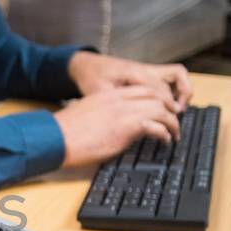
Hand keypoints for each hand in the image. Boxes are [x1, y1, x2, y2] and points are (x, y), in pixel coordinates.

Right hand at [55, 84, 182, 167]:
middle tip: (173, 119)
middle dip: (169, 107)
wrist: (57, 137)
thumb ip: (105, 115)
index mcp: (109, 95)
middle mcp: (119, 99)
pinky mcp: (127, 126)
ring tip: (174, 133)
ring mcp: (124, 111)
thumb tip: (114, 127)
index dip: (157, 98)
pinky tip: (165, 140)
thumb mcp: (88, 115)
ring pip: (161, 109)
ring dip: (172, 122)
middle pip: (155, 96)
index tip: (162, 109)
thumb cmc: (66, 132)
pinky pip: (156, 126)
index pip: (142, 90)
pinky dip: (165, 133)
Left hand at [68, 50, 192, 110]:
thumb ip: (118, 104)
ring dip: (182, 90)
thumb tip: (136, 119)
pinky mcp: (148, 73)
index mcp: (134, 73)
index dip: (168, 107)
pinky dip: (175, 88)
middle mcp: (145, 68)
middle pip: (177, 76)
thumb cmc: (91, 78)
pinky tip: (168, 104)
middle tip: (177, 116)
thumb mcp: (99, 94)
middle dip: (182, 97)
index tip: (170, 122)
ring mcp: (148, 69)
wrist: (87, 65)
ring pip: (177, 73)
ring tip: (178, 109)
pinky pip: (170, 77)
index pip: (161, 89)